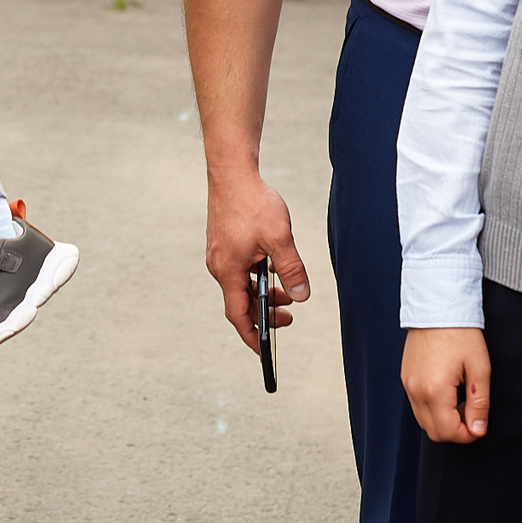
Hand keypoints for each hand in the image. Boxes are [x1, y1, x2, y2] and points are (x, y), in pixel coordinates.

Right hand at [206, 169, 311, 355]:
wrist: (231, 172)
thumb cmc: (252, 202)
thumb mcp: (279, 238)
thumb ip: (292, 270)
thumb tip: (302, 297)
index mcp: (228, 270)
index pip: (238, 315)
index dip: (252, 335)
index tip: (265, 350)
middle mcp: (219, 265)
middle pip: (240, 301)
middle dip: (264, 313)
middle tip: (289, 317)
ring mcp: (219, 254)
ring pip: (241, 284)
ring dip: (263, 293)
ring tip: (286, 291)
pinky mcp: (223, 243)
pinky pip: (239, 270)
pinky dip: (256, 276)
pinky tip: (272, 265)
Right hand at [402, 327, 491, 442]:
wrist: (437, 307)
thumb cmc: (461, 335)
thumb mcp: (480, 369)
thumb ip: (479, 404)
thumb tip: (477, 430)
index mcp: (435, 390)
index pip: (449, 432)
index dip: (469, 435)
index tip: (480, 423)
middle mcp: (416, 391)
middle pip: (434, 432)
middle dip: (455, 430)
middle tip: (471, 411)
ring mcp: (408, 384)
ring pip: (424, 421)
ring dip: (443, 420)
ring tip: (459, 399)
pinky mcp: (405, 378)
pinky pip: (417, 406)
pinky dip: (433, 408)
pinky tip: (447, 391)